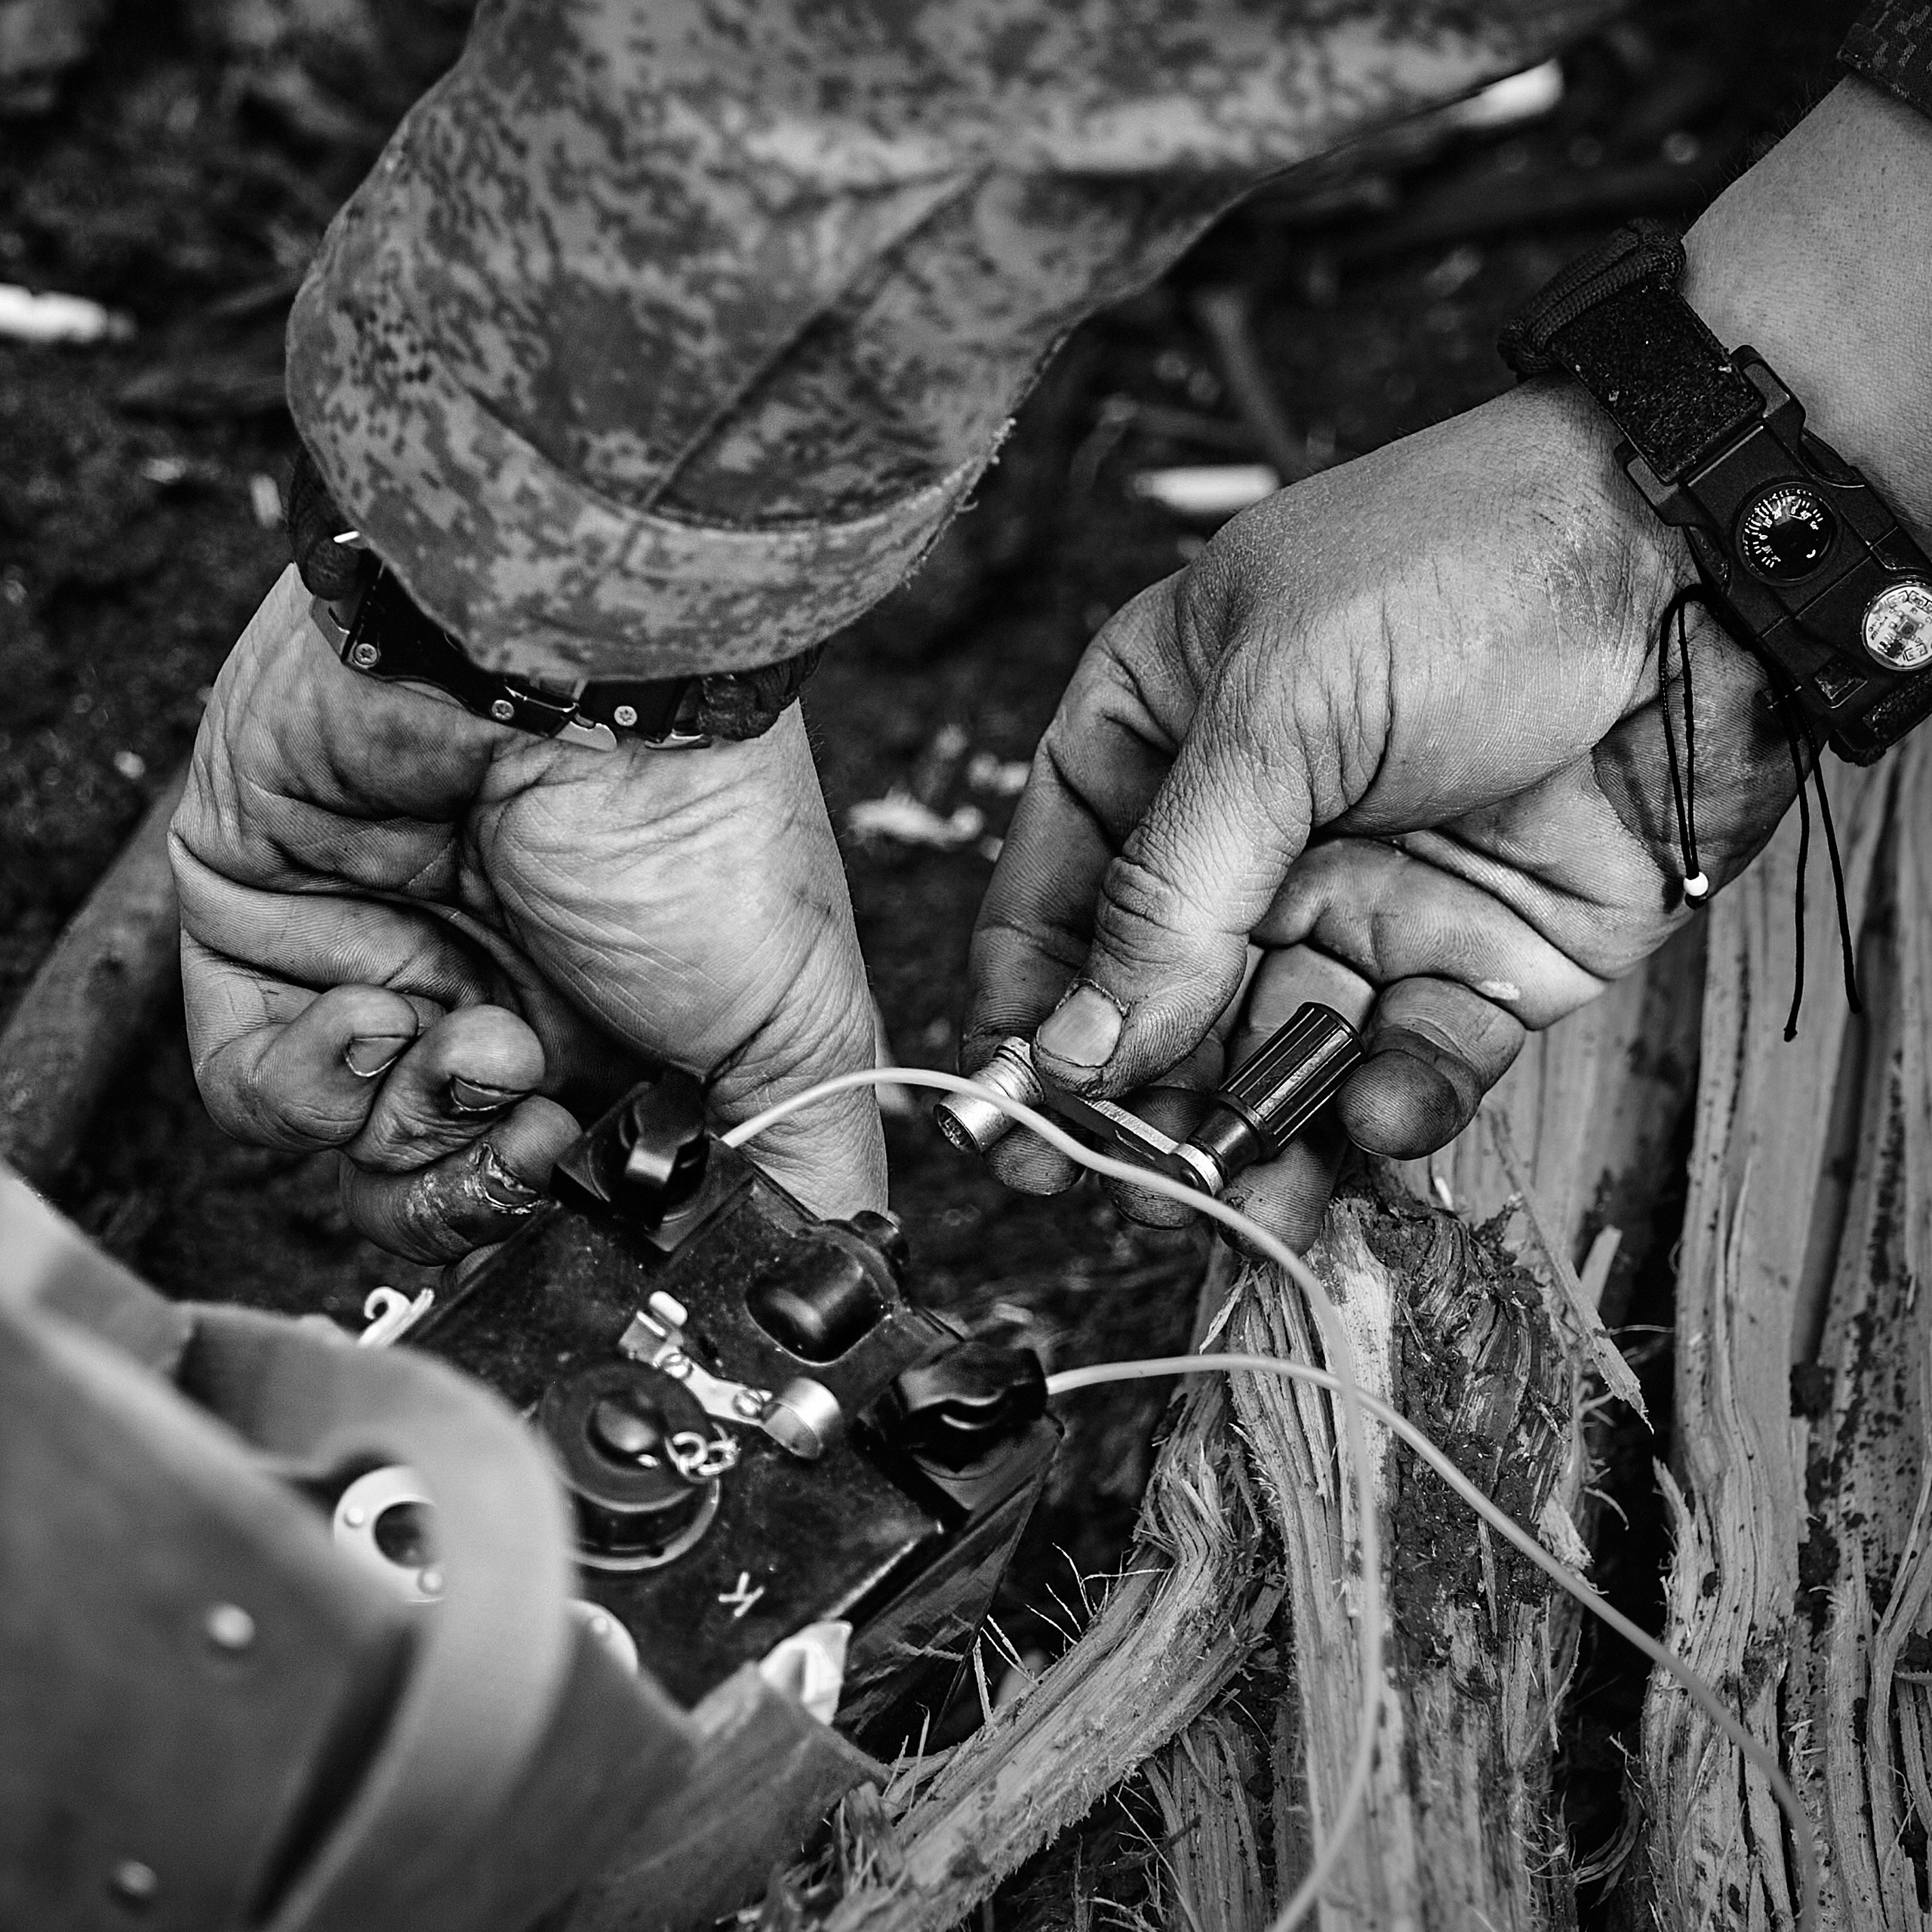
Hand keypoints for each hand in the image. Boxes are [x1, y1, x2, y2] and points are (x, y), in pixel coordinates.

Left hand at [172, 566, 884, 1261]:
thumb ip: (806, 1160)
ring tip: (469, 1033)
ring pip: (351, 1157)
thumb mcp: (800, 1019)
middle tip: (529, 1128)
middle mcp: (497, 1007)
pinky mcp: (263, 928)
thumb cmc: (698, 829)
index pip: (562, 1197)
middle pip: (447, 1193)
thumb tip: (836, 1273)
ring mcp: (380, 965)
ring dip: (410, 1124)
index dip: (566, 1227)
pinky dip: (309, 1079)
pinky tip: (376, 1007)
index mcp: (616, 1041)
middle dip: (483, 1192)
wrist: (568, 675)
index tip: (592, 1199)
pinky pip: (254, 1087)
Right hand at [965, 380, 1797, 1246]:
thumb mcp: (1279, 707)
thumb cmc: (1465, 572)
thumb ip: (1169, 892)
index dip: (1029, 1006)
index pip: (1057, 896)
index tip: (1015, 1113)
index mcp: (1158, 738)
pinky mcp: (1473, 961)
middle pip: (1162, 1002)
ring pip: (1278, 1052)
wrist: (1707, 571)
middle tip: (1143, 1185)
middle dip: (1148, 1098)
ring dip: (1263, 1133)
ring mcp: (1358, 901)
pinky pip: (1409, 1061)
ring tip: (1254, 1202)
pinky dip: (1393, 1104)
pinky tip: (1382, 1115)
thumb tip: (1073, 1053)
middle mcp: (1247, 837)